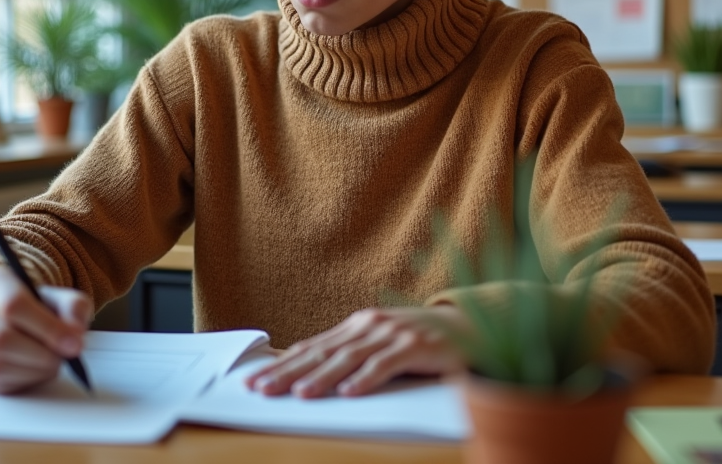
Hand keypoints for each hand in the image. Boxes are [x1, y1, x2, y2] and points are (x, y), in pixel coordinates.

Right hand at [0, 266, 91, 393]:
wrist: (23, 321)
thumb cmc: (44, 308)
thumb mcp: (64, 299)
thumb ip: (74, 309)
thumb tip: (74, 333)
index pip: (13, 305)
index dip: (47, 328)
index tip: (75, 345)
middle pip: (0, 338)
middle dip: (41, 353)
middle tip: (66, 356)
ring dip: (34, 368)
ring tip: (53, 360)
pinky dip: (24, 379)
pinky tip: (37, 368)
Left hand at [244, 305, 470, 398]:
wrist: (466, 327)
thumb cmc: (417, 340)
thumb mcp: (379, 343)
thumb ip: (349, 354)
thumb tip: (306, 372)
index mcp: (356, 326)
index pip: (311, 347)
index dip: (281, 364)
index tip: (254, 380)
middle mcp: (370, 326)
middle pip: (323, 352)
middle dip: (289, 372)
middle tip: (262, 389)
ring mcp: (392, 334)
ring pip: (350, 358)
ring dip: (322, 377)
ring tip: (299, 394)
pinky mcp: (415, 345)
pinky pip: (386, 365)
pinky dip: (366, 379)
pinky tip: (349, 393)